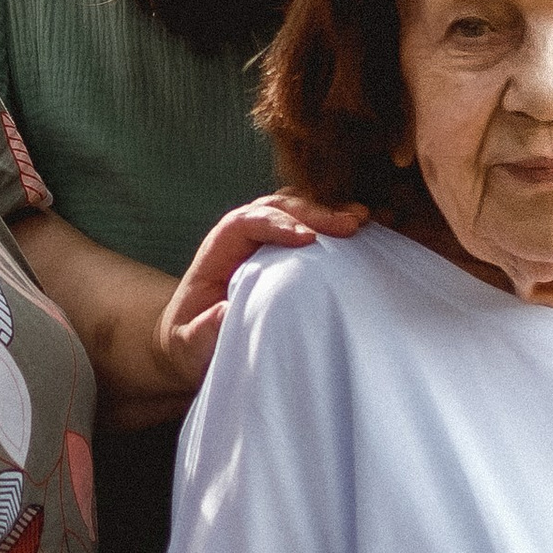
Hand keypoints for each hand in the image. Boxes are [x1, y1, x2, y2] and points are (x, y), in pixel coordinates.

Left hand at [154, 193, 367, 398]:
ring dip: (326, 212)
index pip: (243, 223)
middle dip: (311, 212)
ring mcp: (263, 244)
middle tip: (349, 225)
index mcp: (215, 254)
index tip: (308, 239)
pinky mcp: (283, 256)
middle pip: (274, 207)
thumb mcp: (188, 345)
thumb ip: (201, 332)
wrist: (192, 345)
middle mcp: (239, 241)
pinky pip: (308, 229)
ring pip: (295, 210)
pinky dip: (333, 227)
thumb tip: (224, 311)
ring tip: (362, 221)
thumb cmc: (190, 343)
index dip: (275, 224)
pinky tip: (364, 233)